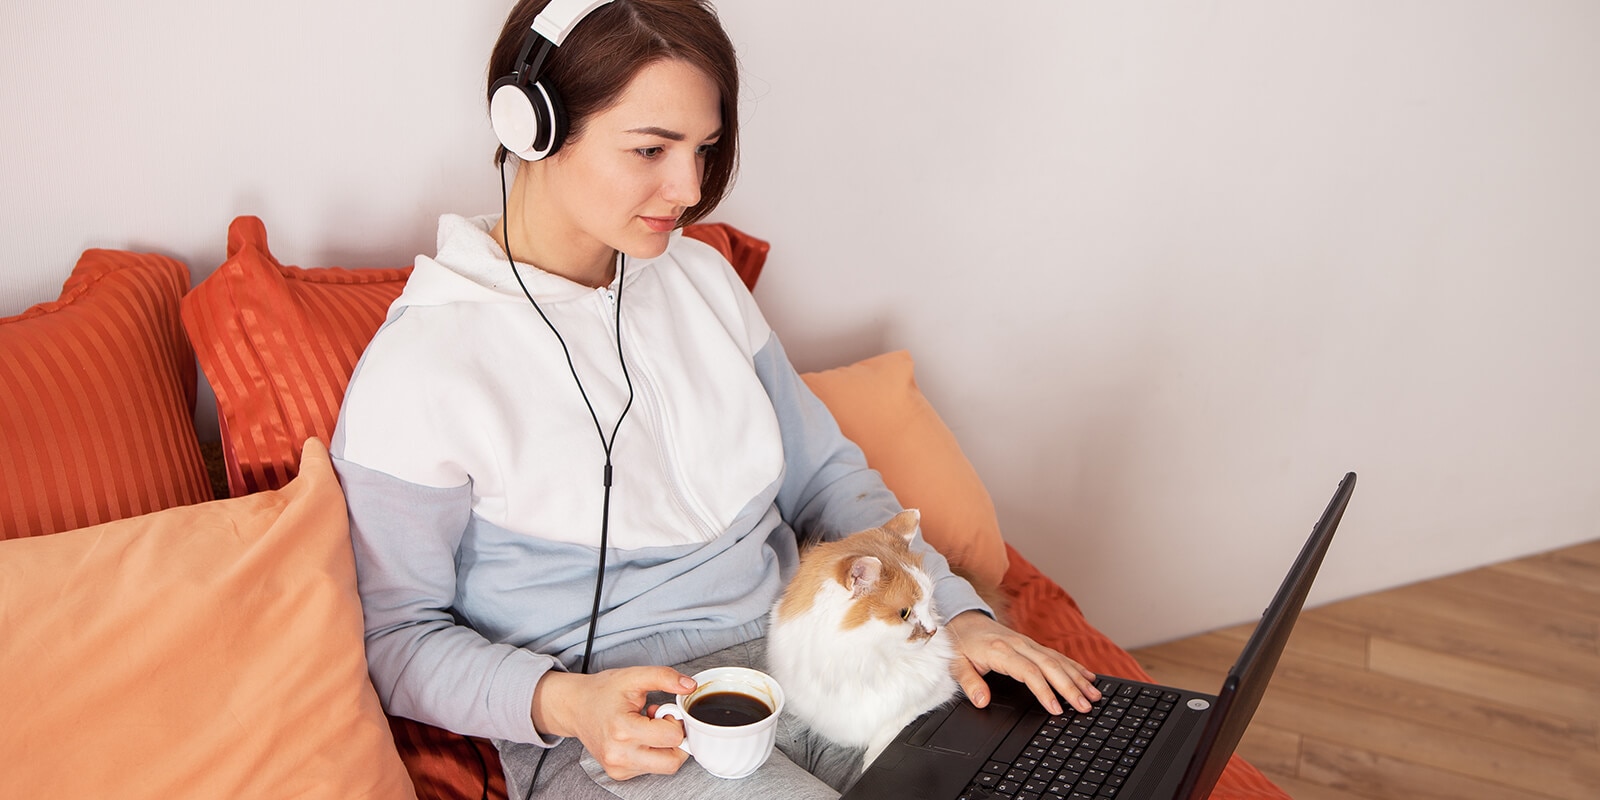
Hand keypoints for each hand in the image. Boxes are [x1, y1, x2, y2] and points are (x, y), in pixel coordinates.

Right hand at [531, 666, 697, 779]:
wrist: (575, 707)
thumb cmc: (602, 692)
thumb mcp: (633, 676)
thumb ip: (664, 677)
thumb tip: (690, 686)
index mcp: (623, 729)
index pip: (672, 737)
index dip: (675, 721)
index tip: (664, 711)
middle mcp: (619, 754)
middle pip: (672, 761)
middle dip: (676, 741)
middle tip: (662, 723)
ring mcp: (618, 767)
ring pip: (664, 767)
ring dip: (664, 748)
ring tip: (648, 728)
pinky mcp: (618, 773)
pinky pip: (650, 769)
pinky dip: (652, 754)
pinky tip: (639, 738)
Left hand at [946, 610, 1101, 714]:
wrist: (963, 618)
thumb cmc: (961, 644)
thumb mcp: (956, 664)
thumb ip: (969, 683)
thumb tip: (982, 701)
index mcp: (1000, 651)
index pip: (1028, 672)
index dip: (1044, 691)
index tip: (1056, 709)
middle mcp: (1019, 645)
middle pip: (1050, 666)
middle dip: (1070, 687)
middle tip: (1085, 706)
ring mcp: (1028, 643)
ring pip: (1058, 660)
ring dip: (1077, 678)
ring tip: (1094, 695)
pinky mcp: (1033, 644)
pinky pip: (1057, 655)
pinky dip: (1074, 666)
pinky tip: (1089, 677)